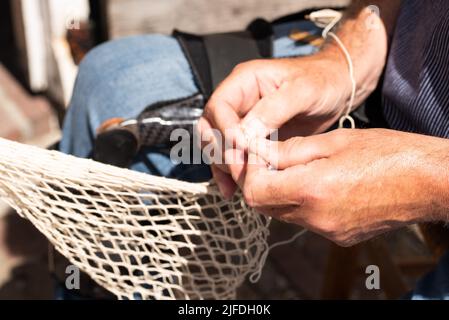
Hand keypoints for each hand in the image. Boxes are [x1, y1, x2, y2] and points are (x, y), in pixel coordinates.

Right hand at [198, 53, 350, 197]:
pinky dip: (230, 172)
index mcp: (245, 81)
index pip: (218, 106)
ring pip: (217, 144)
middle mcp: (238, 100)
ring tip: (235, 185)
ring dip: (222, 165)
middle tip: (238, 171)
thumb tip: (244, 134)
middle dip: (220, 150)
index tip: (240, 149)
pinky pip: (232, 155)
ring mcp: (243, 120)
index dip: (224, 130)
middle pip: (210, 127)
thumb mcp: (302, 90)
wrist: (338, 88)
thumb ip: (273, 109)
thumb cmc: (322, 81)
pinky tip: (233, 189)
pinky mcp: (251, 137)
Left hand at [241, 129, 448, 245]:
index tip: (255, 153)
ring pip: (284, 213)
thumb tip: (258, 152)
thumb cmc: (386, 152)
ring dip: (280, 192)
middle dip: (259, 182)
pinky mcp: (339, 237)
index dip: (249, 171)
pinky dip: (301, 203)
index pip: (255, 191)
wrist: (428, 182)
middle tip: (270, 158)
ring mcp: (328, 231)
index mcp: (313, 190)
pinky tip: (319, 183)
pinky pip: (306, 221)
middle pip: (264, 206)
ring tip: (298, 167)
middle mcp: (317, 218)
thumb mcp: (334, 141)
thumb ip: (290, 151)